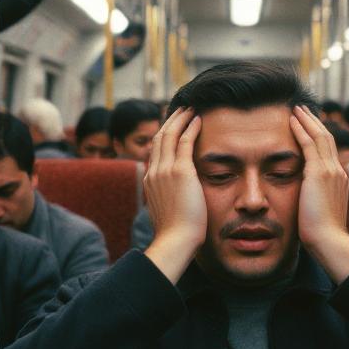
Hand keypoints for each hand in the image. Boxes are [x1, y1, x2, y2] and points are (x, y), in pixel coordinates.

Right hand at [143, 107, 205, 283]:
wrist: (175, 240)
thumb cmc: (176, 234)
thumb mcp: (168, 213)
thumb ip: (170, 200)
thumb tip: (178, 200)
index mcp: (149, 181)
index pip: (155, 151)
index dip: (164, 135)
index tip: (173, 125)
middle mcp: (153, 172)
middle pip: (159, 137)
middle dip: (170, 120)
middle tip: (181, 109)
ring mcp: (165, 170)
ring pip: (169, 134)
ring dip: (180, 118)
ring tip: (190, 108)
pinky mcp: (180, 171)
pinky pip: (184, 141)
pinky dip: (191, 127)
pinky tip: (199, 118)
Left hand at [289, 105, 348, 282]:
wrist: (329, 241)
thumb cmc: (321, 235)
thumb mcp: (318, 213)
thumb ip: (313, 201)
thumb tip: (304, 202)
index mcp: (339, 181)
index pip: (329, 152)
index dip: (319, 137)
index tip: (310, 127)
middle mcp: (338, 172)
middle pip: (327, 138)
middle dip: (314, 122)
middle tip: (303, 109)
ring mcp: (330, 171)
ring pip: (320, 136)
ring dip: (307, 120)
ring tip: (297, 108)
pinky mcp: (318, 173)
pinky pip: (309, 144)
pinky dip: (300, 129)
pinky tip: (291, 119)